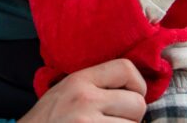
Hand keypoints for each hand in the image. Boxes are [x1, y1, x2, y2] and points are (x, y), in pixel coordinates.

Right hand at [19, 59, 146, 122]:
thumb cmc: (48, 119)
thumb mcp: (65, 90)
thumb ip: (94, 84)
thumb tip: (132, 85)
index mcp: (80, 80)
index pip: (126, 69)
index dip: (137, 84)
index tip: (130, 96)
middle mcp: (85, 99)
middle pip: (137, 103)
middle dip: (132, 116)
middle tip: (116, 120)